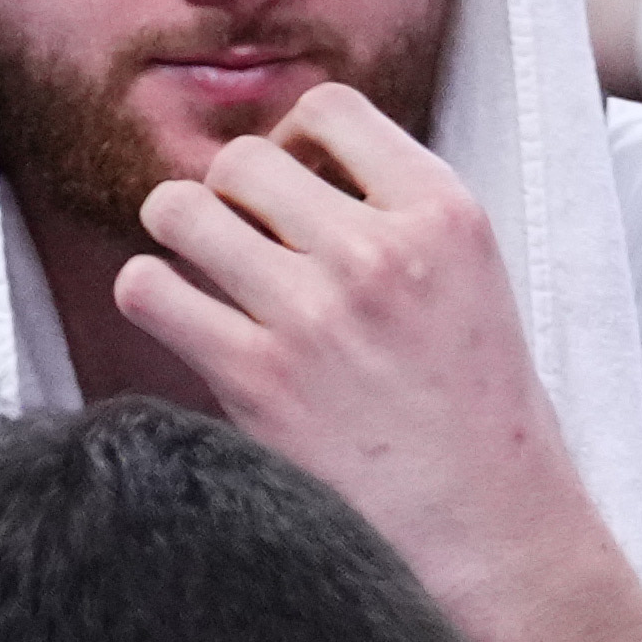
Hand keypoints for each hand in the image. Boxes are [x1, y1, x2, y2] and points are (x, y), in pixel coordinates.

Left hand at [109, 86, 641, 641]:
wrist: (493, 532)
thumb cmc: (475, 410)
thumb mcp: (470, 280)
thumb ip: (392, 214)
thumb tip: (284, 158)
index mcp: (446, 213)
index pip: (329, 109)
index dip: (290, 141)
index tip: (292, 189)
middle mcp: (379, 250)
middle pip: (239, 159)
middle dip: (226, 195)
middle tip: (242, 244)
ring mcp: (314, 312)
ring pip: (177, 209)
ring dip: (177, 237)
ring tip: (207, 276)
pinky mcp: (256, 376)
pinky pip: (148, 288)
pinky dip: (150, 296)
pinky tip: (183, 321)